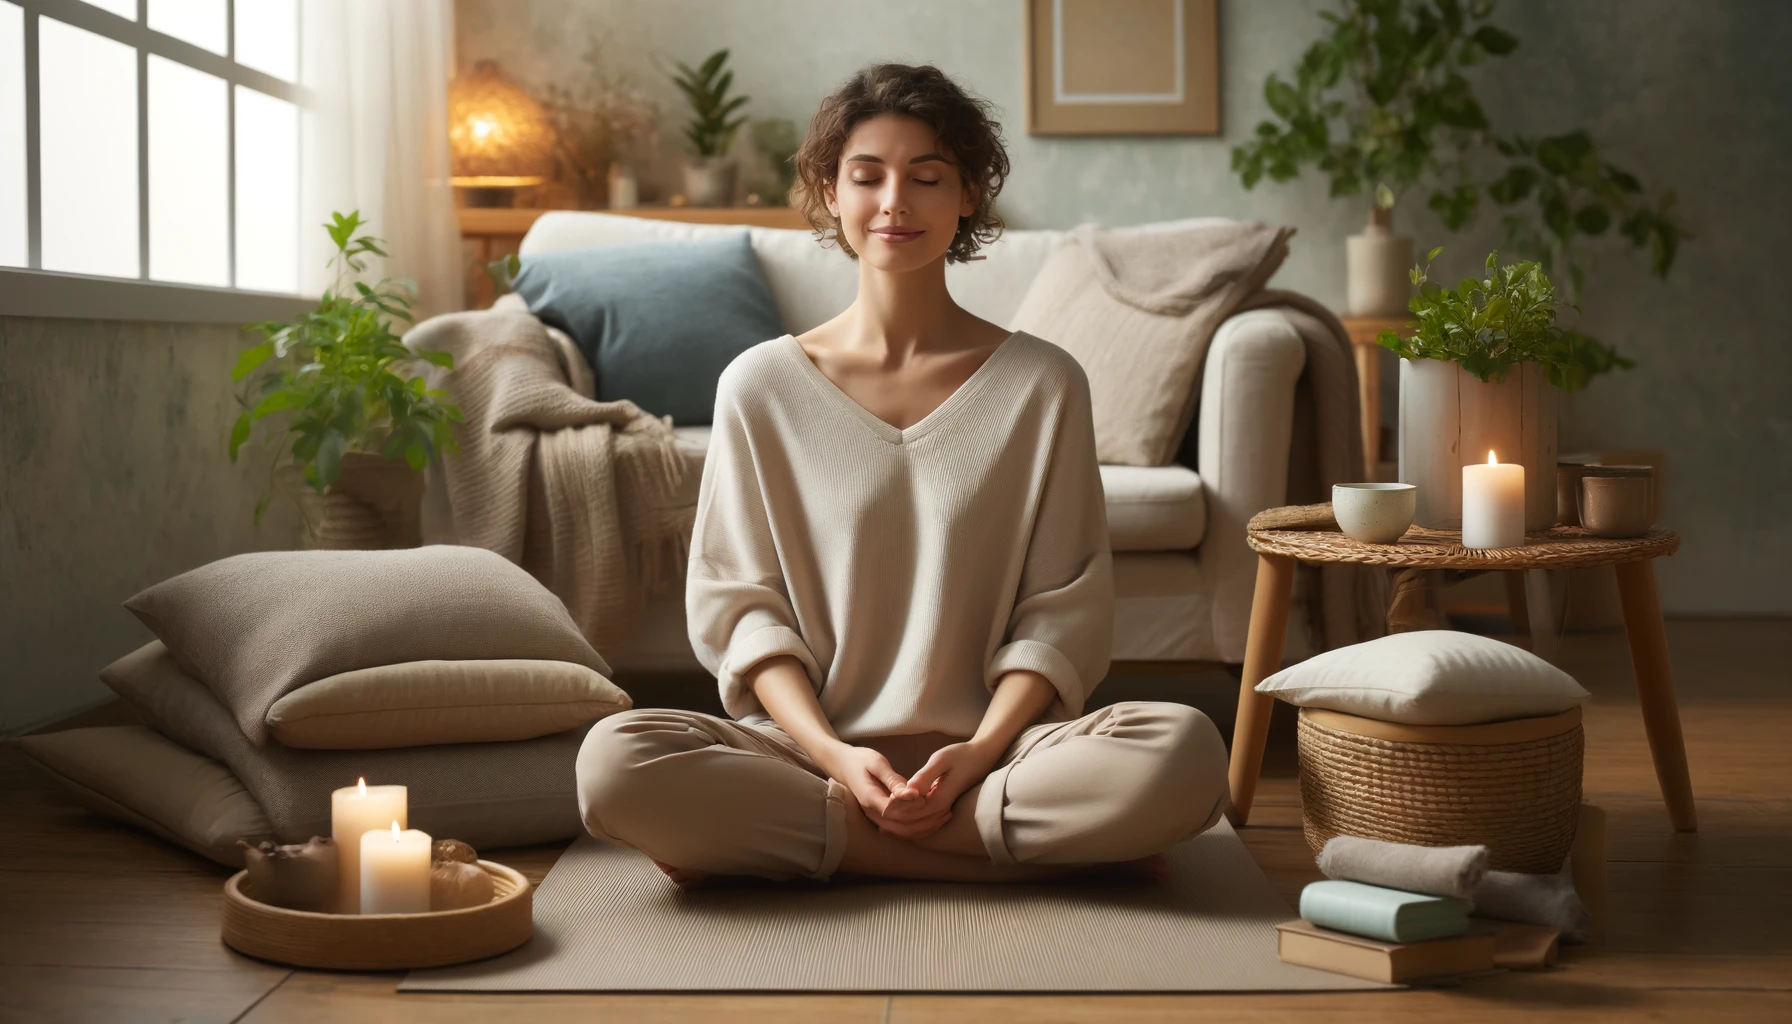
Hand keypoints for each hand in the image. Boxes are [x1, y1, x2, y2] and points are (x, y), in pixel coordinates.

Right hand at [819, 744, 950, 839]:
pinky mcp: (882, 819)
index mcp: (871, 799)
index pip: (896, 811)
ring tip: (945, 815)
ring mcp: (877, 819)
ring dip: (926, 826)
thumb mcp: (876, 763)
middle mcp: (874, 814)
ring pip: (904, 832)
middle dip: (926, 818)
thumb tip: (912, 793)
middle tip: (946, 808)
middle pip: (903, 826)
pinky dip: (920, 828)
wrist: (842, 765)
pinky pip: (902, 830)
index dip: (914, 806)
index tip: (928, 794)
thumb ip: (893, 780)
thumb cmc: (860, 760)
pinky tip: (935, 820)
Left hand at [874, 740, 1000, 838]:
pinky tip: (892, 816)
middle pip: (909, 824)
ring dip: (895, 823)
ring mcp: (940, 811)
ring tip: (876, 815)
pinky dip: (905, 823)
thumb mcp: (941, 760)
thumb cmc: (960, 755)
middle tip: (868, 809)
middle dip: (889, 818)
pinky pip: (920, 823)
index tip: (875, 798)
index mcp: (937, 801)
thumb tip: (908, 791)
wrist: (981, 758)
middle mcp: (939, 811)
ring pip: (914, 827)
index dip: (890, 807)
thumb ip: (924, 776)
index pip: (907, 813)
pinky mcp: (939, 808)